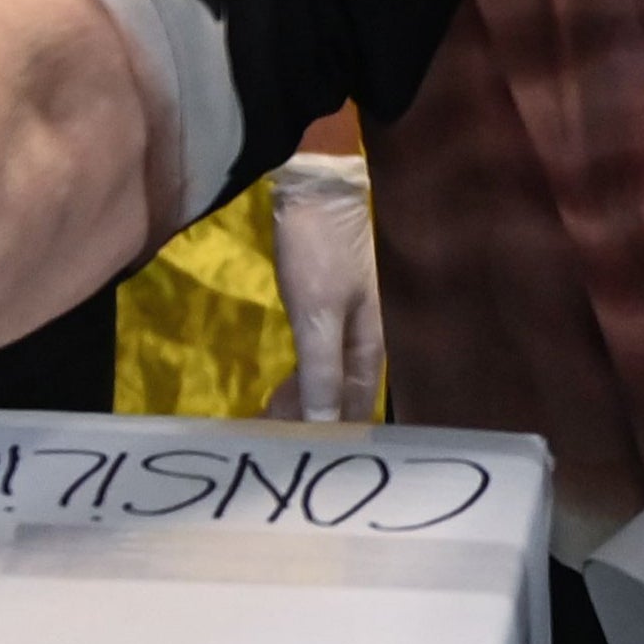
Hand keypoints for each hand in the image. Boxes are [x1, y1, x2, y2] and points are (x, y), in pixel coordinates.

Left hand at [263, 154, 385, 422]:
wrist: (317, 188)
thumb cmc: (321, 252)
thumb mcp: (318, 316)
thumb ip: (321, 373)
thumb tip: (322, 427)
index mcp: (372, 345)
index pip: (357, 407)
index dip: (332, 434)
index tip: (298, 455)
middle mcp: (367, 337)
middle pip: (344, 393)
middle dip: (315, 419)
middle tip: (273, 442)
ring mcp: (349, 319)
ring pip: (330, 374)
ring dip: (306, 398)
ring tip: (272, 420)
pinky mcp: (329, 304)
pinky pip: (319, 354)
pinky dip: (303, 374)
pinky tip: (286, 383)